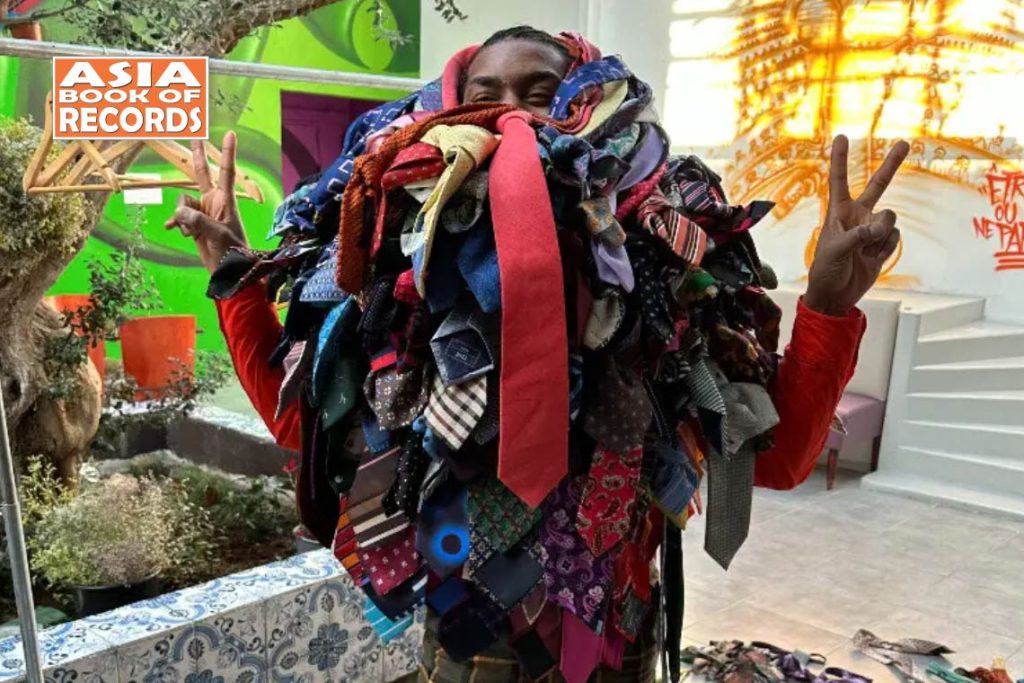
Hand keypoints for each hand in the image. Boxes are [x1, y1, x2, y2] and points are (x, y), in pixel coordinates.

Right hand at [164, 131, 247, 272]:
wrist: (228, 270)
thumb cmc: (232, 251)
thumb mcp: (217, 234)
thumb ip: (199, 221)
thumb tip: (179, 211)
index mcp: (225, 200)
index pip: (226, 172)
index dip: (227, 153)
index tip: (230, 134)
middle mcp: (213, 201)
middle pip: (201, 174)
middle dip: (197, 156)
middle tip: (195, 134)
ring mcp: (202, 211)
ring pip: (182, 202)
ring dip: (183, 217)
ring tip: (193, 233)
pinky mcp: (194, 222)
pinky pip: (178, 215)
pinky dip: (176, 222)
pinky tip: (174, 230)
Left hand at [805, 135, 909, 315]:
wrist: (836, 296)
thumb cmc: (826, 270)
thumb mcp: (835, 250)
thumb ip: (859, 235)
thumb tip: (882, 226)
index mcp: (838, 212)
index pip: (840, 181)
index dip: (841, 159)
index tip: (843, 137)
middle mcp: (858, 216)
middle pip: (878, 185)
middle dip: (891, 165)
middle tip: (904, 143)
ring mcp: (872, 230)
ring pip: (890, 219)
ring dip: (880, 236)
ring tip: (863, 251)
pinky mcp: (883, 244)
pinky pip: (894, 238)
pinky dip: (885, 250)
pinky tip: (871, 259)